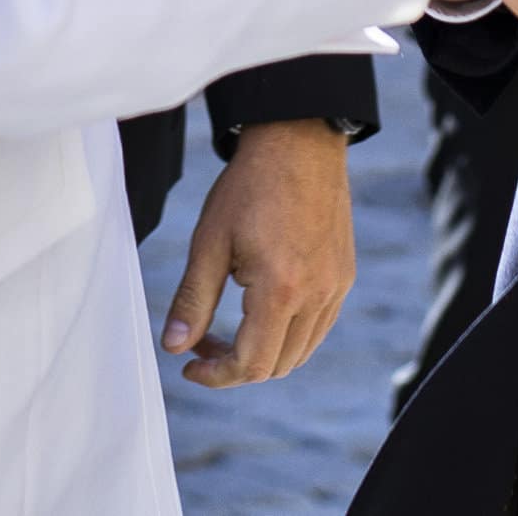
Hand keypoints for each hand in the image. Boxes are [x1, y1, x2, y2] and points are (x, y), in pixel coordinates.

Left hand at [157, 120, 354, 386]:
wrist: (299, 141)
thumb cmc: (250, 186)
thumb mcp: (210, 242)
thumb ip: (192, 301)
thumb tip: (174, 347)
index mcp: (281, 289)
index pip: (251, 364)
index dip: (216, 376)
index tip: (190, 367)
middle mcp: (317, 295)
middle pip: (277, 367)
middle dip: (235, 367)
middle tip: (203, 343)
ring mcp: (336, 287)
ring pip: (300, 352)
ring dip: (264, 354)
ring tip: (230, 329)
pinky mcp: (344, 276)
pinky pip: (318, 327)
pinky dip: (288, 335)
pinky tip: (262, 309)